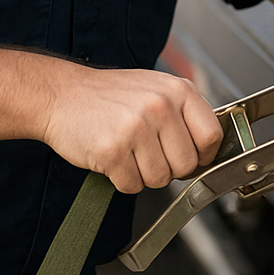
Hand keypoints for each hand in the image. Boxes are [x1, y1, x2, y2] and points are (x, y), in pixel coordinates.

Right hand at [40, 65, 222, 193]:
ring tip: (127, 150)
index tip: (190, 156)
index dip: (202, 154)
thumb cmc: (109, 96)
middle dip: (169, 168)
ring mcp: (136, 128)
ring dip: (143, 174)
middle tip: (147, 153)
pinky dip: (121, 179)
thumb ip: (184, 114)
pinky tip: (112, 157)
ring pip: (159, 179)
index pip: (212, 136)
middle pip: (186, 165)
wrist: (61, 94)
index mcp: (177, 90)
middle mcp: (160, 106)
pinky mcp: (112, 151)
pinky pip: (132, 186)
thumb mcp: (155, 88)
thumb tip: (208, 150)